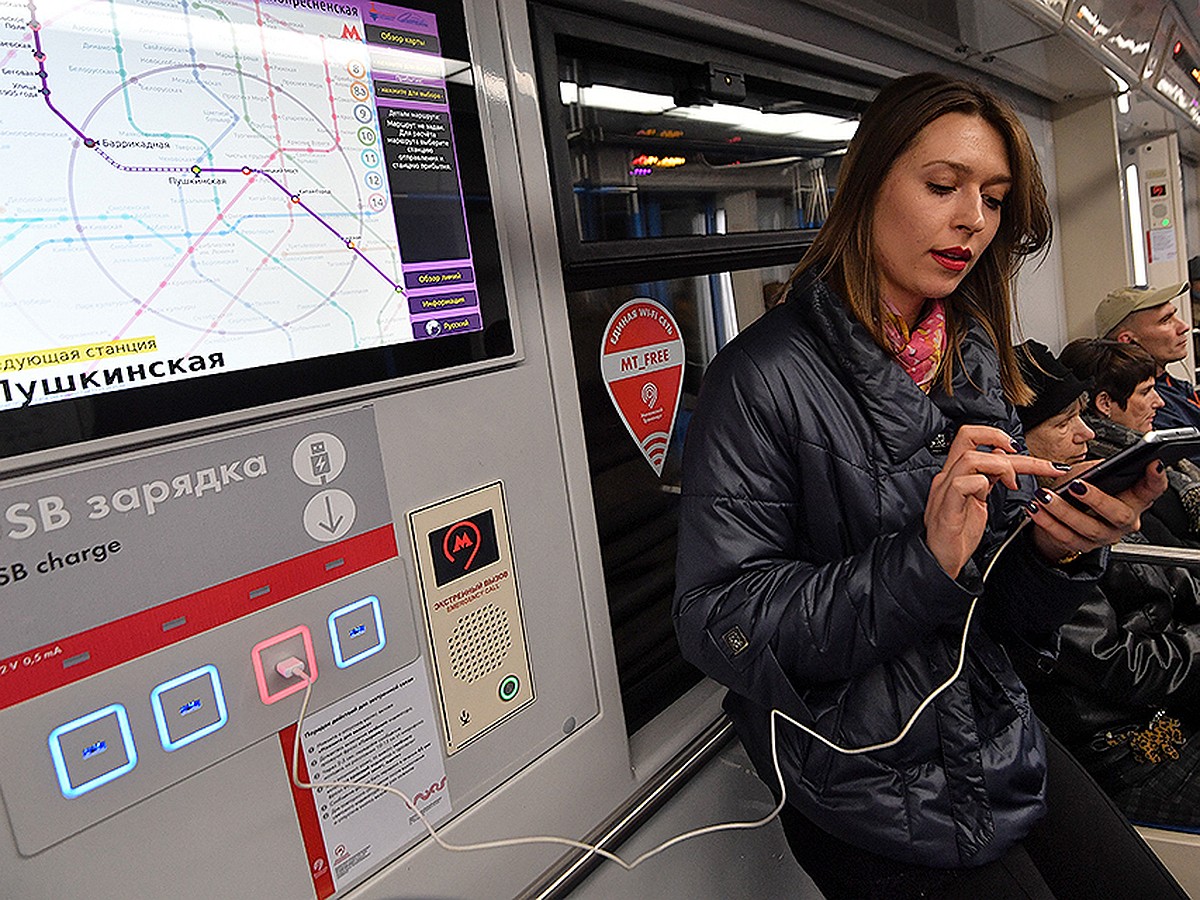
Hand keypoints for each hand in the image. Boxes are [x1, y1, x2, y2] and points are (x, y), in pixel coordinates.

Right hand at [925, 425, 1068, 577]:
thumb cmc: (957, 534)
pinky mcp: (946, 510)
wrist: (941, 561)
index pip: (972, 437)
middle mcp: (947, 477)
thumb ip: (988, 478)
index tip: (1020, 448)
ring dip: (1000, 466)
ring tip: (1013, 484)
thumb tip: (1003, 456)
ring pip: (970, 458)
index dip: (997, 436)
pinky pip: (961, 484)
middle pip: (969, 437)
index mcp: (954, 473)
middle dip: (1008, 444)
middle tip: (1039, 464)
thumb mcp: (978, 501)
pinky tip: (988, 495)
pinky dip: (981, 484)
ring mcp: (944, 491)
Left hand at [1027, 459, 1167, 561]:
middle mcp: (1124, 522)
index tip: (1153, 464)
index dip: (1156, 479)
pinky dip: (1048, 522)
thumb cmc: (1082, 491)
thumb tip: (1098, 467)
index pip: (1152, 490)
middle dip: (1096, 499)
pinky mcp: (1084, 546)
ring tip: (1044, 496)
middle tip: (1077, 486)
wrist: (1066, 520)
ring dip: (1063, 510)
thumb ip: (1098, 470)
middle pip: (1118, 514)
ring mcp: (1105, 536)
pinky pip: (1065, 536)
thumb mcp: (1092, 474)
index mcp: (1134, 500)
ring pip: (1087, 527)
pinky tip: (1036, 509)